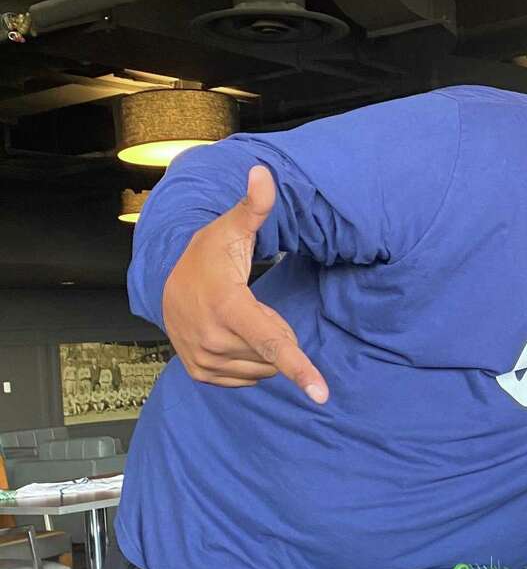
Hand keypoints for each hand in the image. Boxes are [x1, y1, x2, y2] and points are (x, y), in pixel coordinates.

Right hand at [161, 165, 327, 401]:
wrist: (162, 284)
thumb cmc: (206, 257)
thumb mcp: (230, 230)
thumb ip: (254, 207)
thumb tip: (265, 173)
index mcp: (228, 309)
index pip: (273, 344)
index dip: (301, 370)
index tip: (322, 395)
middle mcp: (215, 340)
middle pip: (274, 354)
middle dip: (272, 331)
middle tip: (249, 306)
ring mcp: (206, 360)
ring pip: (263, 368)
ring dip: (260, 348)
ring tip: (236, 320)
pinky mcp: (202, 374)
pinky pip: (247, 378)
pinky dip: (247, 360)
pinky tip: (229, 336)